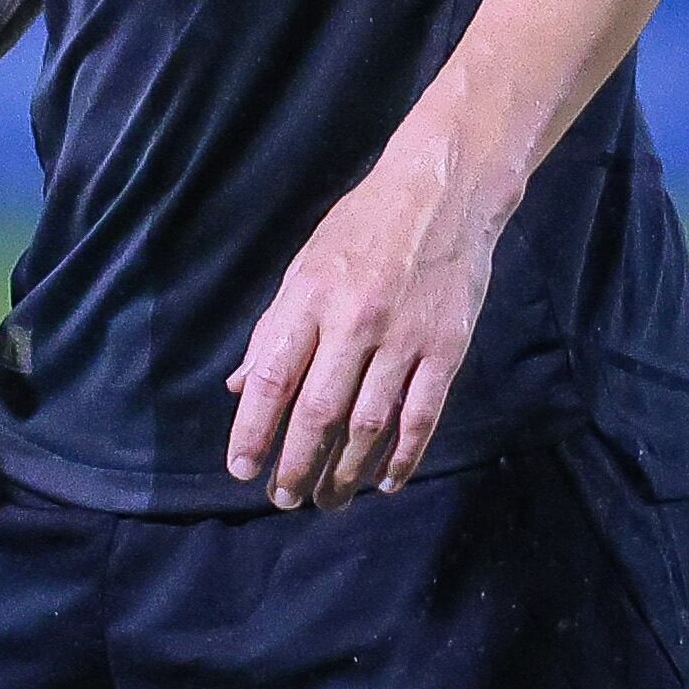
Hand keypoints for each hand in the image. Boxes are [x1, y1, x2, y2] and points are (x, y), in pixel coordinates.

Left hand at [225, 150, 510, 510]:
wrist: (445, 188)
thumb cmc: (365, 224)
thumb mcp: (307, 264)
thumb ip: (274, 327)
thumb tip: (241, 386)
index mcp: (312, 298)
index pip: (273, 378)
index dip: (253, 431)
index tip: (241, 470)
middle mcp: (356, 321)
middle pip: (318, 412)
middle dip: (296, 465)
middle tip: (283, 499)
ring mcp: (405, 337)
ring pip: (369, 424)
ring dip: (344, 472)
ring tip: (328, 499)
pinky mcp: (447, 347)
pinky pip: (422, 416)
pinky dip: (404, 456)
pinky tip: (385, 480)